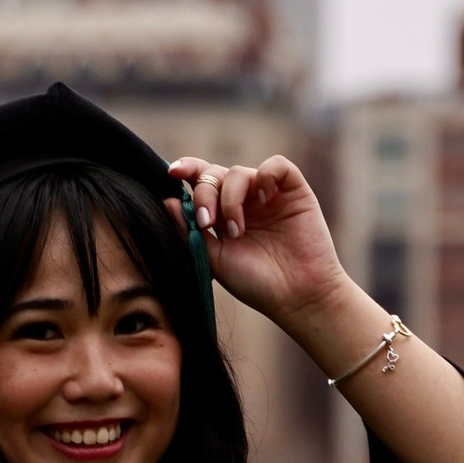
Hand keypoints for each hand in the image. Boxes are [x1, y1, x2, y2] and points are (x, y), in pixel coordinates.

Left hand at [168, 153, 358, 352]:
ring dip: (230, 198)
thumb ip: (190, 231)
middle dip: (204, 193)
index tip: (172, 172)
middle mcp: (244, 201)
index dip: (186, 169)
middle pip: (214, 175)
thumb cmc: (256, 283)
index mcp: (222, 215)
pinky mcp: (294, 191)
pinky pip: (276, 165)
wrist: (296, 296)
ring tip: (236, 230)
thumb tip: (167, 201)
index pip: (200, 182)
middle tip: (206, 222)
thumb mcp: (214, 259)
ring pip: (239, 172)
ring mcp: (268, 195)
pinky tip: (263, 199)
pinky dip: (265, 175)